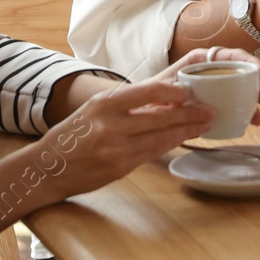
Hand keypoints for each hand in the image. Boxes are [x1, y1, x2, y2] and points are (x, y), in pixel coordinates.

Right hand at [33, 80, 214, 203]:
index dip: (174, 91)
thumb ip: (129, 101)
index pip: (149, 90)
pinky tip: (182, 139)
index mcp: (105, 102)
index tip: (190, 93)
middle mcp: (111, 124)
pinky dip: (170, 145)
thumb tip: (167, 94)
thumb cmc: (76, 132)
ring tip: (205, 125)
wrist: (48, 166)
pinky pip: (152, 153)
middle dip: (190, 114)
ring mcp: (116, 148)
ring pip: (161, 138)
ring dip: (186, 131)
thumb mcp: (97, 107)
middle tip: (210, 111)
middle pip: (161, 117)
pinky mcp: (120, 168)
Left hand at [157, 48, 259, 126]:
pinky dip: (243, 111)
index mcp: (199, 61)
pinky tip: (249, 121)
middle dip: (256, 83)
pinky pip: (232, 103)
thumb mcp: (163, 91)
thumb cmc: (151, 95)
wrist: (142, 112)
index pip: (229, 54)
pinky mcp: (212, 102)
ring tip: (258, 116)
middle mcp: (209, 71)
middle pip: (239, 71)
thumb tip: (201, 106)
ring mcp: (212, 87)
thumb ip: (178, 95)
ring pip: (239, 88)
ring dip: (252, 100)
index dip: (249, 61)